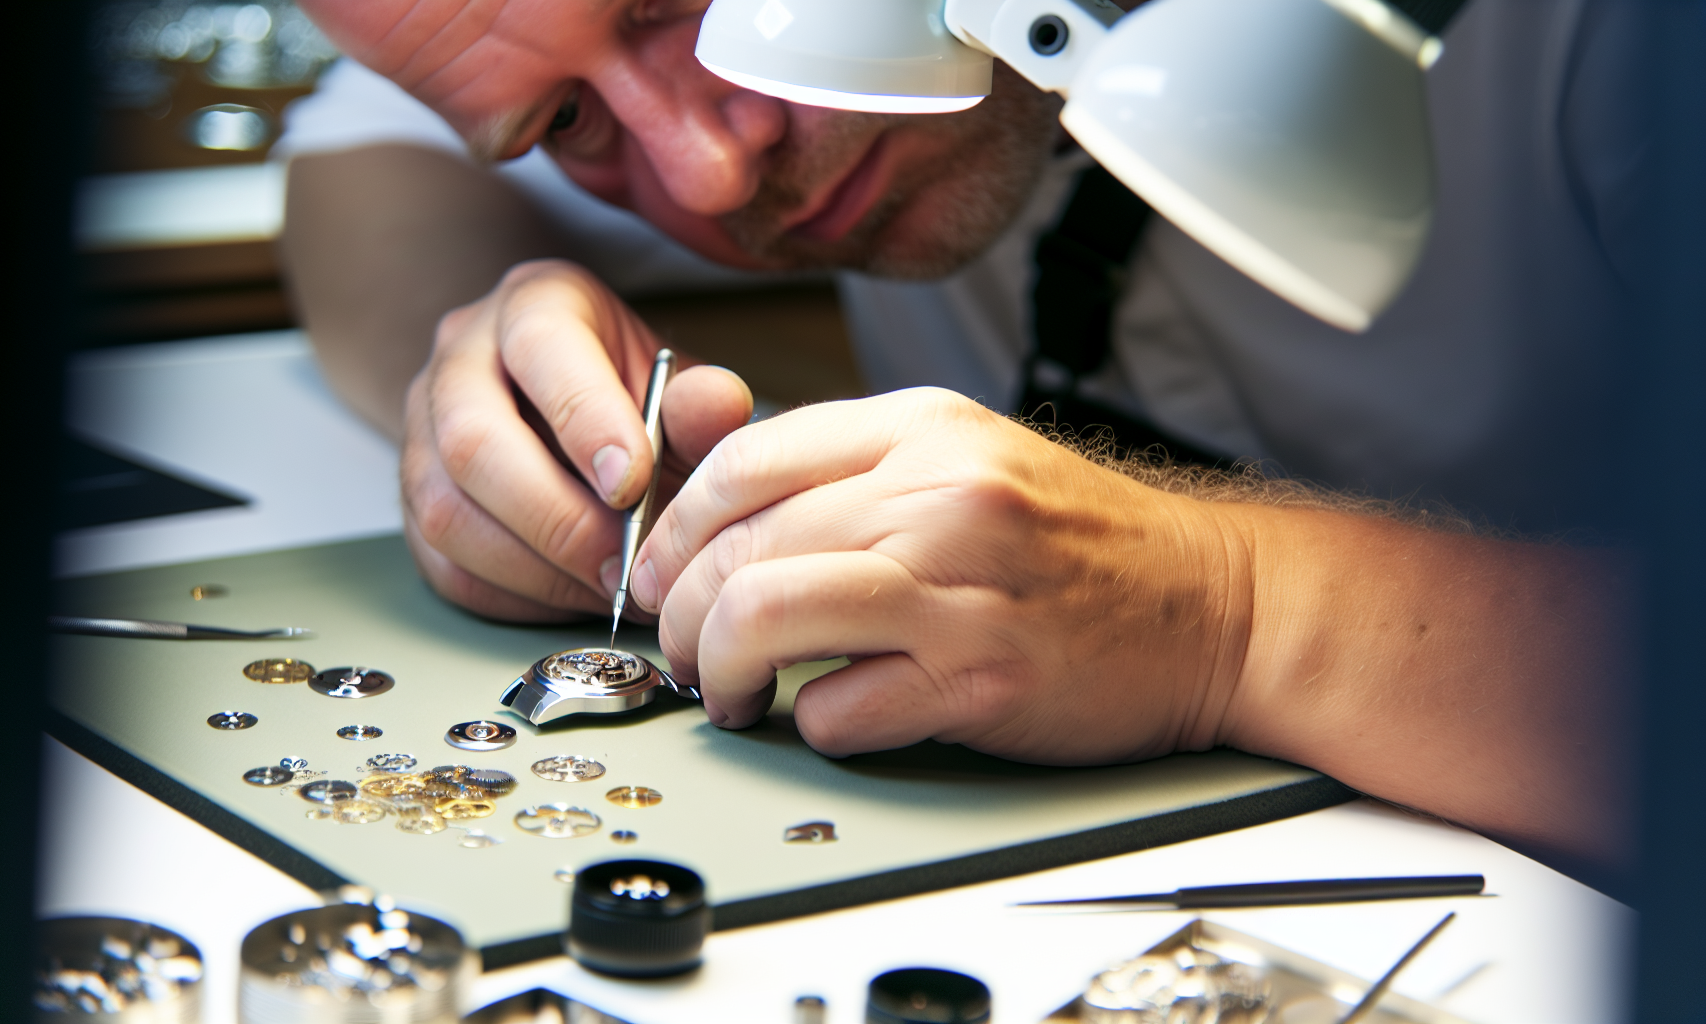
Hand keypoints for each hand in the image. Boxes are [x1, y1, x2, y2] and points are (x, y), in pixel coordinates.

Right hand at [401, 259, 752, 621]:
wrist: (575, 416)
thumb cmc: (631, 398)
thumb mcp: (679, 385)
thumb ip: (702, 400)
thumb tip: (716, 407)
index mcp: (533, 304)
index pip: (541, 346)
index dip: (586, 421)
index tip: (634, 486)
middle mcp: (461, 359)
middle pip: (472, 441)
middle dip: (557, 518)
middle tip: (624, 563)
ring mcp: (423, 432)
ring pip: (448, 513)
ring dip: (536, 569)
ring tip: (610, 586)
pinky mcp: (414, 503)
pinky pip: (447, 565)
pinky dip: (516, 595)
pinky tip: (573, 593)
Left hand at [630, 388, 1255, 762]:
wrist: (1212, 604)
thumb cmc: (1083, 543)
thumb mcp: (969, 458)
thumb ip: (856, 468)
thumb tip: (727, 515)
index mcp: (922, 430)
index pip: (742, 463)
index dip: (674, 528)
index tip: (661, 572)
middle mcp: (937, 496)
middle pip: (738, 546)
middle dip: (681, 614)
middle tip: (686, 650)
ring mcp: (961, 588)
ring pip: (763, 615)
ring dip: (719, 669)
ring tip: (729, 692)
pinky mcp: (981, 679)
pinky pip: (838, 707)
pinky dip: (812, 721)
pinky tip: (830, 714)